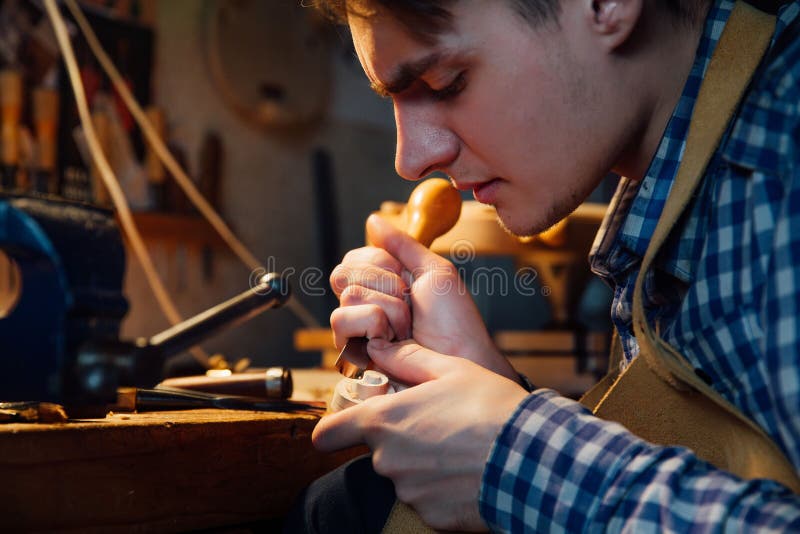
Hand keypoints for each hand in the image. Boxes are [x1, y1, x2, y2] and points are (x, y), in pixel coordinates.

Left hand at [313, 338, 528, 531]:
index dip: (332, 431)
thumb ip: (407, 359)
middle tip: (439, 427)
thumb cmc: (490, 407)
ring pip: (405, 475)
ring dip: (423, 465)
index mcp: (384, 421)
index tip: (339, 430)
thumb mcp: (450, 370)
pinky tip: (468, 474)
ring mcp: (408, 492)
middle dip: (401, 440)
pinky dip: (442, 489)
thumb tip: (378, 347)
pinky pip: (428, 500)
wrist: (530, 458)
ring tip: (461, 450)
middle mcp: (387, 460)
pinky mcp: (431, 516)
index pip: (329, 434)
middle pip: (379, 450)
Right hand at [330, 214, 518, 380]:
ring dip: (388, 309)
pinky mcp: (350, 352)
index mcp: (380, 285)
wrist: (461, 357)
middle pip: (345, 272)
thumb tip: (372, 219)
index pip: (355, 257)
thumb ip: (402, 244)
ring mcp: (355, 330)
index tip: (410, 282)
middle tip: (410, 304)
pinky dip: (374, 323)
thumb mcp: (433, 271)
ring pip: (348, 294)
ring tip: (406, 328)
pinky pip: (342, 319)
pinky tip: (392, 341)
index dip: (383, 264)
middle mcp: (363, 305)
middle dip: (387, 284)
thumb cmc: (454, 321)